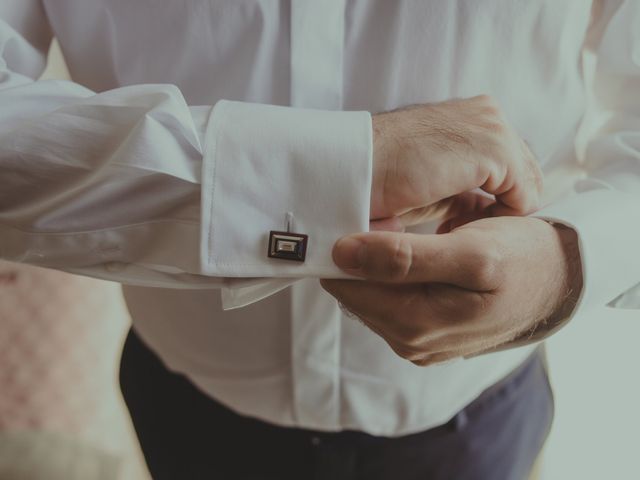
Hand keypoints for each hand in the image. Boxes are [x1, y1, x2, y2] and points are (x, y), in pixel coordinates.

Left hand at [321, 216, 581, 365]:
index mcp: (418, 325)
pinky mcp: (423, 334)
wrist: (557, 280)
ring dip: (378, 263)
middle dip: (362, 256)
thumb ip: (407, 257)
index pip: (347, 287)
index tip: (351, 216)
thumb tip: (343, 254)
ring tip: (408, 234)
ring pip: (370, 296)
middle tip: (388, 217)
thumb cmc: (520, 259)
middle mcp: (411, 342)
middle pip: (356, 293)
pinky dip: (394, 274)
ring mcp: (417, 342)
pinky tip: (416, 254)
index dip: (344, 250)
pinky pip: (389, 301)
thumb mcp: (472, 252)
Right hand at [370, 96, 542, 226]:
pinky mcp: (494, 148)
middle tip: (462, 228)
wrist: (354, 165)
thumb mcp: (432, 178)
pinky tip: (462, 225)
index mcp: (471, 115)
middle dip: (501, 205)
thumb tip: (482, 207)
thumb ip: (464, 185)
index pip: (510, 162)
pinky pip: (524, 196)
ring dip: (499, 213)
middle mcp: (487, 113)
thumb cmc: (382, 174)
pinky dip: (500, 219)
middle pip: (524, 173)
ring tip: (460, 228)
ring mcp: (493, 127)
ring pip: (527, 185)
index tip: (461, 221)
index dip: (495, 198)